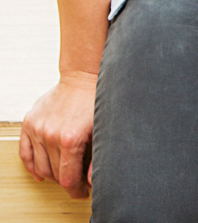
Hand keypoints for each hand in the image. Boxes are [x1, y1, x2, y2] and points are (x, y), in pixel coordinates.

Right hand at [20, 72, 96, 198]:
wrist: (83, 75)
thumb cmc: (97, 100)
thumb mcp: (103, 129)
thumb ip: (98, 158)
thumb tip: (91, 182)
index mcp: (70, 139)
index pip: (67, 179)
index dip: (76, 190)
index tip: (82, 192)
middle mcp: (50, 135)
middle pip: (54, 174)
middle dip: (67, 180)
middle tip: (78, 179)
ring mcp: (37, 129)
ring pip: (40, 167)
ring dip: (52, 174)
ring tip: (64, 171)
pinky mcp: (29, 122)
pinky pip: (25, 153)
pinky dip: (32, 166)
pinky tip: (41, 172)